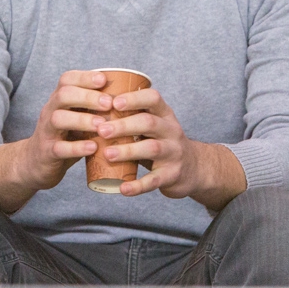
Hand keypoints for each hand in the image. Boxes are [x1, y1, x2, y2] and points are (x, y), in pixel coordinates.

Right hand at [0, 70, 115, 212]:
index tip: (104, 80)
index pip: (67, 79)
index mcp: (59, 101)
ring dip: (82, 120)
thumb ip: (94, 110)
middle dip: (87, 97)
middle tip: (109, 104)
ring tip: (102, 125)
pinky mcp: (46, 153)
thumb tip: (130, 99)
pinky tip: (93, 147)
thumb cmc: (65, 138)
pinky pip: (59, 148)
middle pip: (63, 95)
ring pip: (58, 118)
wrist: (34, 165)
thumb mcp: (76, 119)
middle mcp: (50, 112)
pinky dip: (77, 147)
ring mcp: (46, 132)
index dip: (85, 77)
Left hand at [99, 87, 245, 208]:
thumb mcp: (156, 125)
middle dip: (124, 126)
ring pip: (151, 148)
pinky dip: (138, 185)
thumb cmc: (163, 142)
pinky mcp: (172, 175)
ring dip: (128, 151)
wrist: (194, 168)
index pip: (153, 99)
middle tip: (101, 130)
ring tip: (107, 154)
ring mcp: (173, 153)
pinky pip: (154, 180)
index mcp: (165, 114)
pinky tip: (123, 188)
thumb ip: (133, 117)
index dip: (134, 99)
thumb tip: (93, 112)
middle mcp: (172, 131)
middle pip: (149, 123)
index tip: (113, 102)